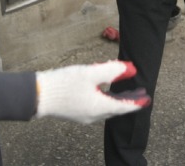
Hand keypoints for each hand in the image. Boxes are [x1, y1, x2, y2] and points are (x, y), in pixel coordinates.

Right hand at [35, 60, 150, 123]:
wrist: (37, 95)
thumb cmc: (63, 84)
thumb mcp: (90, 73)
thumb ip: (112, 70)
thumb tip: (130, 69)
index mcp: (99, 108)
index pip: (123, 106)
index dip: (136, 101)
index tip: (147, 98)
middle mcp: (93, 115)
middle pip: (116, 108)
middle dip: (129, 100)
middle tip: (141, 93)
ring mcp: (84, 115)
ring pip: (106, 108)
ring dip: (118, 100)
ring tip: (126, 91)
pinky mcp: (76, 112)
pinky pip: (97, 107)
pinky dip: (106, 99)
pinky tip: (105, 90)